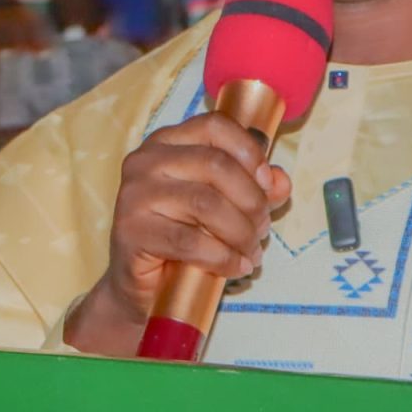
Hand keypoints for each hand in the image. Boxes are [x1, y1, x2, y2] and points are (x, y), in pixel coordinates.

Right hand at [67, 113, 291, 350]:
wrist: (144, 285)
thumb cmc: (184, 238)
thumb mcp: (223, 206)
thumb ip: (253, 188)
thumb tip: (280, 182)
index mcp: (166, 142)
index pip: (214, 126)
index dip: (249, 152)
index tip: (267, 184)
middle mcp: (145, 161)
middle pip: (215, 165)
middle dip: (251, 201)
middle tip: (263, 229)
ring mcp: (134, 195)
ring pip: (206, 204)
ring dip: (241, 232)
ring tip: (251, 252)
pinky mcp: (131, 231)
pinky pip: (190, 242)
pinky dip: (223, 257)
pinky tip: (236, 267)